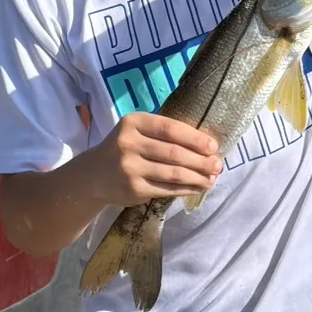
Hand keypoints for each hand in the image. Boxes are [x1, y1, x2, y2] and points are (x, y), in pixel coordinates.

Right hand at [85, 111, 221, 207]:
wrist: (93, 175)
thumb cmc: (124, 148)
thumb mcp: (137, 131)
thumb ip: (163, 133)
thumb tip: (205, 145)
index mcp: (133, 122)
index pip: (170, 129)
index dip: (195, 138)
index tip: (213, 146)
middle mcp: (129, 143)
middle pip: (174, 153)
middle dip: (201, 160)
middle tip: (218, 165)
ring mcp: (130, 168)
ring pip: (173, 173)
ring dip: (197, 177)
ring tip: (211, 178)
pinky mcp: (133, 189)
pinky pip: (166, 189)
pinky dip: (186, 189)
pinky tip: (197, 187)